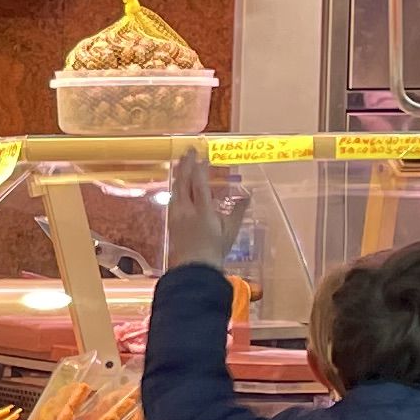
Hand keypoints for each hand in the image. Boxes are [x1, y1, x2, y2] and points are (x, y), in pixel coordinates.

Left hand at [164, 148, 230, 271]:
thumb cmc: (214, 251)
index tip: (205, 156)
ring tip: (182, 161)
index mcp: (202, 210)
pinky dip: (177, 186)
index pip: (200, 183)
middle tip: (190, 150)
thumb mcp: (231, 231)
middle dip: (187, 164)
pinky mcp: (172, 221)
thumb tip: (248, 195)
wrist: (193, 269)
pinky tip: (178, 184)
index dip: (201, 168)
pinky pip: (173, 197)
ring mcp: (176, 215)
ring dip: (180, 173)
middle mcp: (186, 209)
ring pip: (176, 188)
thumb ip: (238, 211)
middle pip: (184, 181)